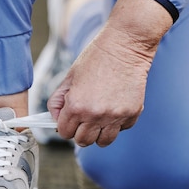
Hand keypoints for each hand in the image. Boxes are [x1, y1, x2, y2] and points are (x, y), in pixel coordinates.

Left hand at [48, 28, 149, 146]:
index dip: (65, 126)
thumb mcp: (69, 78)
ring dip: (99, 133)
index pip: (65, 133)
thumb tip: (56, 119)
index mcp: (76, 106)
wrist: (124, 46)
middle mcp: (95, 115)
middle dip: (80, 132)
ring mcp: (115, 116)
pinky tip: (115, 106)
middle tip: (84, 119)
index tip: (69, 119)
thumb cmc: (96, 58)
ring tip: (99, 118)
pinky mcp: (132, 114)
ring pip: (103, 142)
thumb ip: (58, 101)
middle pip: (83, 141)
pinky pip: (122, 130)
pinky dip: (118, 123)